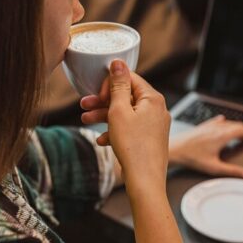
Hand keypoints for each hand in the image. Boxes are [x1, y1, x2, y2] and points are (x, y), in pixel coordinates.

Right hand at [80, 60, 169, 192]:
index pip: (130, 78)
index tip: (97, 94)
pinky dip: (116, 131)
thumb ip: (118, 85)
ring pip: (127, 114)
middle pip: (127, 97)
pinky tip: (102, 141)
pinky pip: (131, 129)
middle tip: (85, 104)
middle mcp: (158, 109)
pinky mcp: (151, 139)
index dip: (110, 84)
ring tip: (86, 120)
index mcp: (153, 99)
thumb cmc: (133, 147)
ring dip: (106, 116)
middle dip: (104, 101)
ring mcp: (155, 125)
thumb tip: (118, 63)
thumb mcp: (119, 111)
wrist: (144, 180)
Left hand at [170, 115, 242, 177]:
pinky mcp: (201, 126)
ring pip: (226, 122)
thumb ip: (232, 170)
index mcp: (221, 136)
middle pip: (234, 125)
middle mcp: (215, 128)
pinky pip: (215, 121)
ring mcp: (208, 126)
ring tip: (239, 130)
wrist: (175, 150)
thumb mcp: (215, 167)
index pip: (240, 129)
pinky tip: (221, 121)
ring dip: (234, 125)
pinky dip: (222, 122)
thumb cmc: (192, 158)